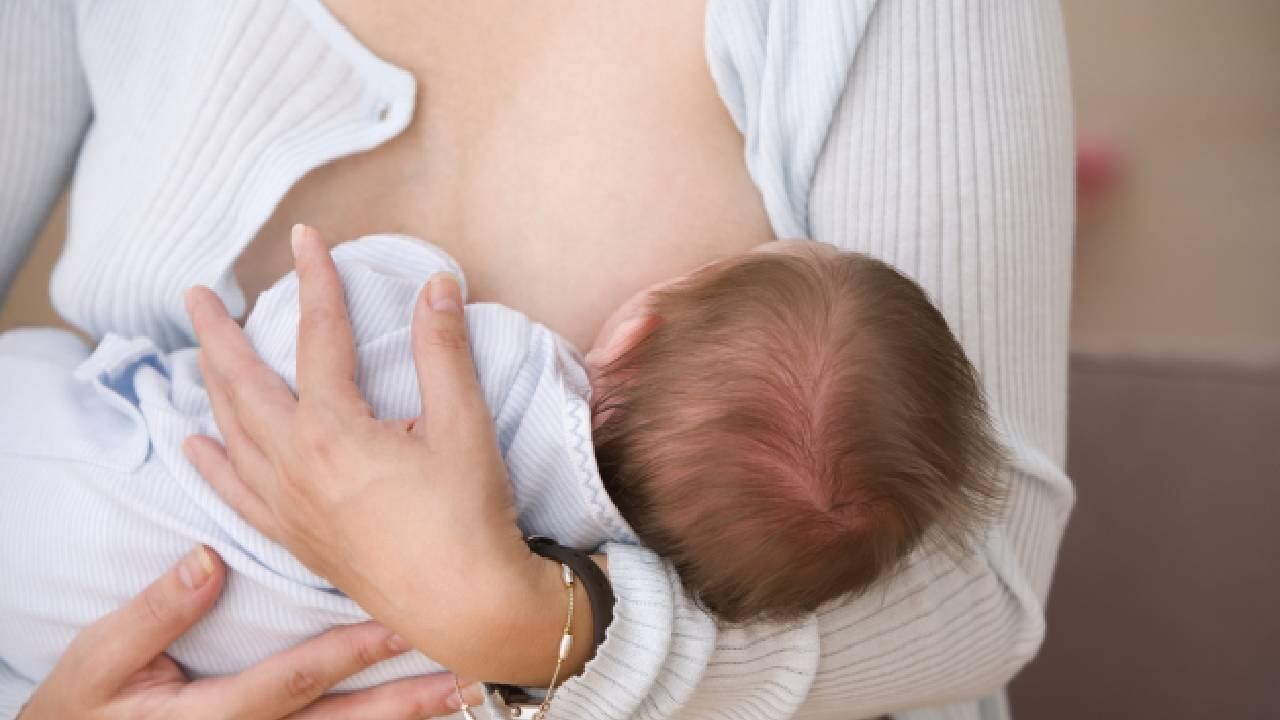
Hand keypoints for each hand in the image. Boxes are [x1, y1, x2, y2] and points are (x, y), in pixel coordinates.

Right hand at [18, 546, 478, 719]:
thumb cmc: (86, 706)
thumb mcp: (100, 660)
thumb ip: (153, 615)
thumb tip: (206, 562)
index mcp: (215, 714)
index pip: (295, 679)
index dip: (349, 654)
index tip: (400, 625)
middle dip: (407, 699)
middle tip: (465, 677)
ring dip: (406, 717)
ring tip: (461, 695)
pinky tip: (419, 713)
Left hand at [183, 225, 579, 683]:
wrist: (467, 605)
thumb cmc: (468, 516)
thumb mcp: (464, 425)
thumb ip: (443, 350)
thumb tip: (436, 284)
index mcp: (333, 430)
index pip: (318, 336)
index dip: (314, 281)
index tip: (306, 238)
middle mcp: (294, 465)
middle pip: (242, 383)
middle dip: (218, 332)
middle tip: (198, 294)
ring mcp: (287, 505)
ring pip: (230, 433)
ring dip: (209, 386)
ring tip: (197, 354)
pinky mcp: (294, 537)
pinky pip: (234, 492)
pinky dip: (211, 461)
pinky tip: (196, 444)